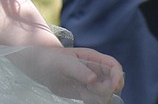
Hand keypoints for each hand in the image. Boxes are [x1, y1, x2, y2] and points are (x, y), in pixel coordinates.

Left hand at [8, 46, 124, 103]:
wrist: (40, 67)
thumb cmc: (50, 59)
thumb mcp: (62, 62)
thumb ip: (78, 70)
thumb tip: (94, 79)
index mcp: (93, 58)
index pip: (115, 67)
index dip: (117, 77)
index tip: (109, 86)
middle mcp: (96, 70)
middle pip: (114, 83)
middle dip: (106, 89)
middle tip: (90, 90)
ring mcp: (93, 82)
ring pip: (107, 93)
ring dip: (99, 97)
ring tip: (83, 94)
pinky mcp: (87, 92)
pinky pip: (98, 100)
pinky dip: (94, 102)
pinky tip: (83, 99)